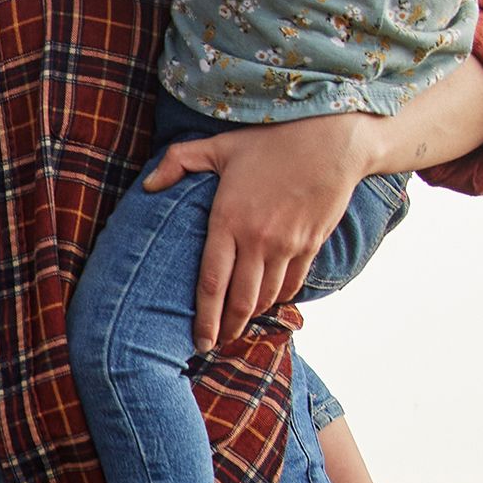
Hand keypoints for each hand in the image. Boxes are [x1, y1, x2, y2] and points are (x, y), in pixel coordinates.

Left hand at [143, 112, 382, 348]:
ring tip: (237, 326)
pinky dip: (280, 298)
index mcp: (229, 221)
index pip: (211, 283)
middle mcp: (258, 240)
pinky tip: (268, 302)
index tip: (198, 340)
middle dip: (226, 328)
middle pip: (239, 300)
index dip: (204, 318)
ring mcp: (288, 244)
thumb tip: (148, 186)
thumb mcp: (220, 145)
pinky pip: (294, 283)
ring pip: (267, 296)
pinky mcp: (311, 243)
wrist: (335, 138)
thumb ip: (179, 162)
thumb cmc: (274, 139)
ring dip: (252, 315)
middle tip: (215, 344)